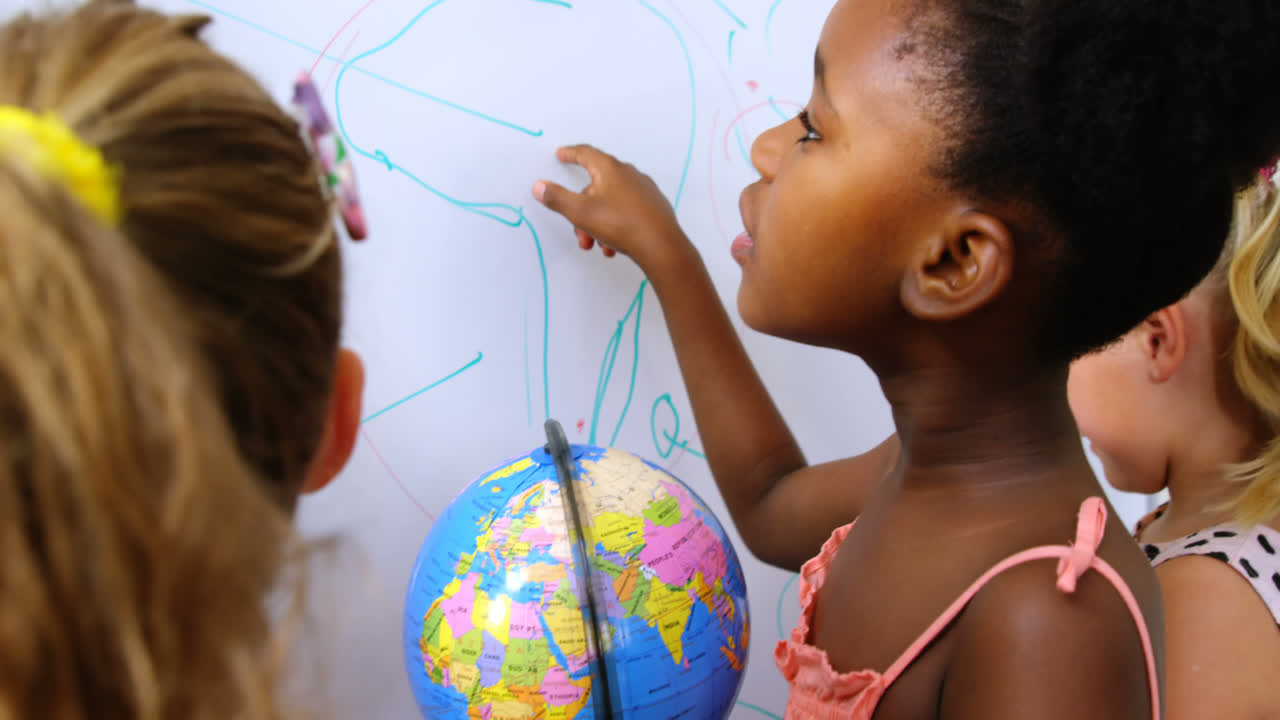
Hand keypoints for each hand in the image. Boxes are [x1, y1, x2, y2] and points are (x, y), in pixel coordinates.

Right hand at [533, 145, 688, 271]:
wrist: (660, 246)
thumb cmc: (622, 225)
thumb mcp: (580, 213)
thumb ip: (557, 198)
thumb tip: (540, 186)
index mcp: (610, 169)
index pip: (585, 154)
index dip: (570, 154)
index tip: (562, 154)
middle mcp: (629, 174)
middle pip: (596, 186)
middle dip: (582, 211)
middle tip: (579, 232)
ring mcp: (643, 190)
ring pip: (610, 203)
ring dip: (598, 224)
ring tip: (598, 244)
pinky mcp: (653, 206)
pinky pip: (626, 213)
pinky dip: (615, 227)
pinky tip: (613, 246)